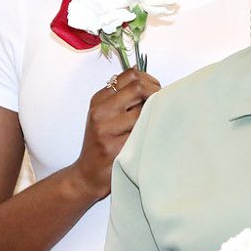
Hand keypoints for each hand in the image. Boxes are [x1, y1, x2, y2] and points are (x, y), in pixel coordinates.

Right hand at [71, 69, 159, 198]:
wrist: (87, 174)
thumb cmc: (101, 144)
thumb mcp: (104, 116)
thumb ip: (122, 100)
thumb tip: (151, 84)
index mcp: (98, 100)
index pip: (130, 75)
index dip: (149, 79)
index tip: (156, 89)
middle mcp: (101, 111)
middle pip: (138, 87)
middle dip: (156, 92)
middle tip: (162, 103)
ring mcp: (107, 129)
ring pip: (144, 110)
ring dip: (154, 115)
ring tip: (154, 123)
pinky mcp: (116, 146)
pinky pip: (143, 131)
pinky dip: (151, 132)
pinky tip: (150, 137)